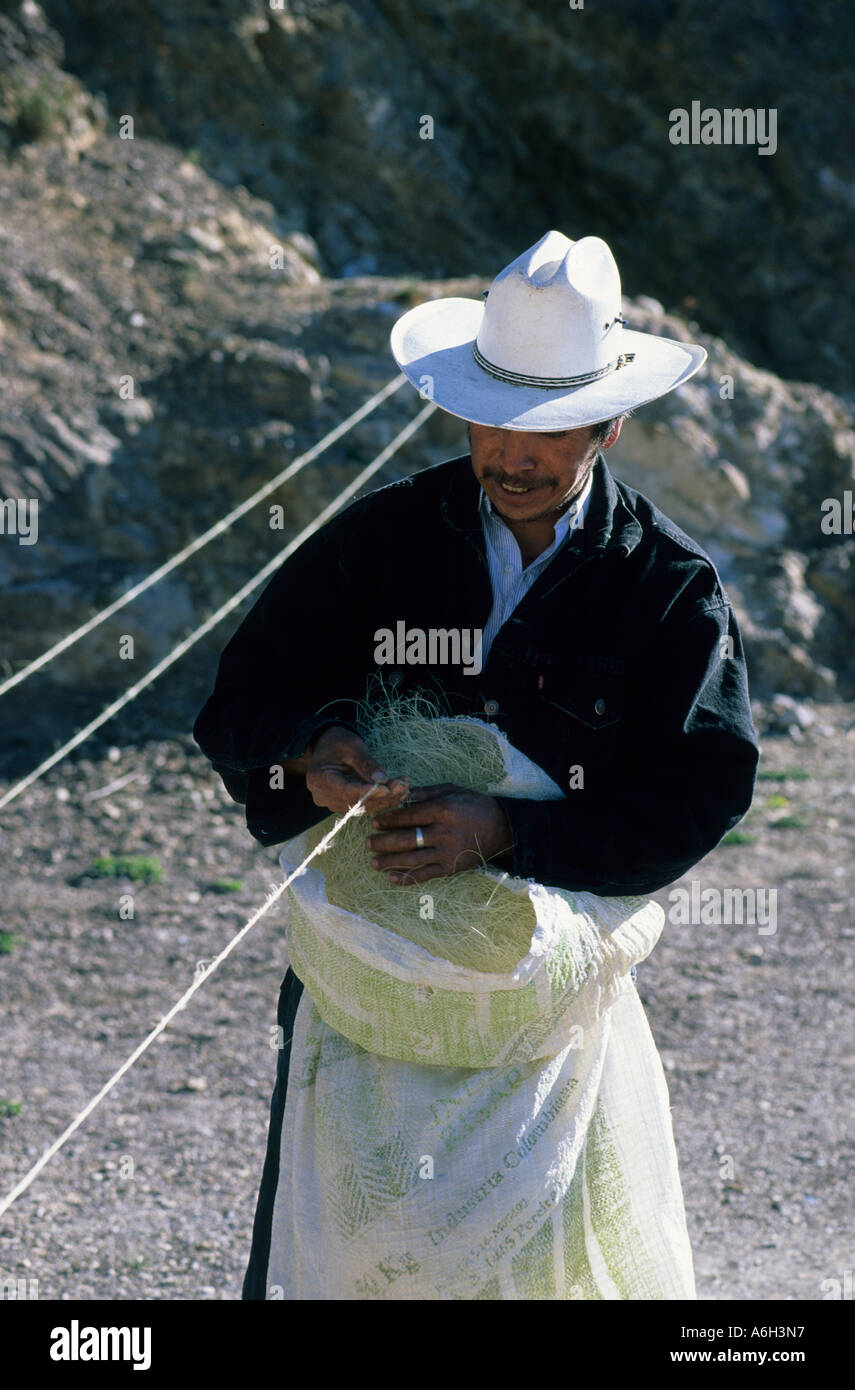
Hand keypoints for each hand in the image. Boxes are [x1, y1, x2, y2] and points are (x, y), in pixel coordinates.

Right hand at [305, 725, 409, 813]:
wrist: (325, 746)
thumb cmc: (337, 743)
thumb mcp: (352, 747)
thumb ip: (366, 764)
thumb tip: (382, 779)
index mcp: (320, 779)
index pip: (346, 791)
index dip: (368, 792)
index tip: (388, 788)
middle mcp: (323, 796)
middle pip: (356, 802)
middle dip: (382, 795)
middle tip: (403, 785)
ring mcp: (332, 803)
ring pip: (362, 807)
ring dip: (385, 799)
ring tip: (404, 787)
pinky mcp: (342, 804)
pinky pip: (363, 806)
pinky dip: (380, 800)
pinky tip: (396, 793)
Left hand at [365, 782, 514, 883]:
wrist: (501, 828)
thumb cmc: (473, 805)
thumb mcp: (452, 790)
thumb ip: (426, 792)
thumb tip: (400, 793)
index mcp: (443, 810)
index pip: (409, 816)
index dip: (389, 820)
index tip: (375, 821)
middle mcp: (444, 833)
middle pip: (406, 839)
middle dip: (383, 842)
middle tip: (367, 843)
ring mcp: (447, 853)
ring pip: (412, 859)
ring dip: (390, 862)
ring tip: (373, 862)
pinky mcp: (451, 868)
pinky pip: (425, 875)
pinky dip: (407, 878)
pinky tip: (392, 878)